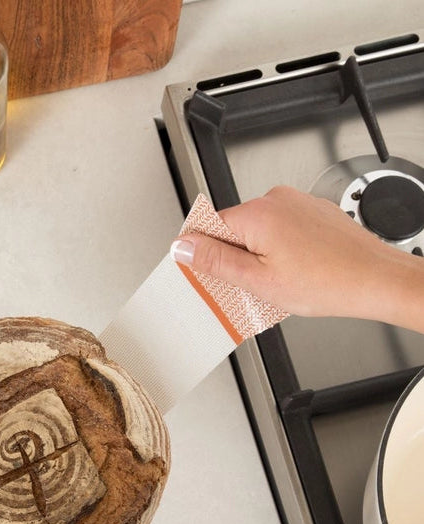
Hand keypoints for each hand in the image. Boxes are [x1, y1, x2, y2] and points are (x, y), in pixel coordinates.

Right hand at [172, 185, 423, 331]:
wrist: (376, 280)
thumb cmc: (328, 282)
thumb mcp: (257, 280)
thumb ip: (215, 261)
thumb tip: (184, 247)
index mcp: (257, 213)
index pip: (207, 227)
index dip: (203, 254)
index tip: (207, 274)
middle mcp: (276, 200)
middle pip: (231, 229)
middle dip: (232, 258)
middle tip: (248, 286)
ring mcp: (296, 203)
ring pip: (256, 231)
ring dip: (256, 256)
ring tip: (277, 281)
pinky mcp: (312, 212)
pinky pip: (280, 230)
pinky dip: (278, 251)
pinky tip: (293, 272)